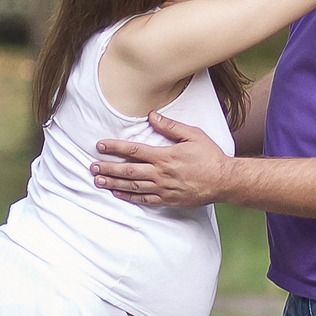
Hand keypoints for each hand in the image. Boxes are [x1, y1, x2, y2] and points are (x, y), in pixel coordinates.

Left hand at [90, 112, 232, 208]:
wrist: (224, 181)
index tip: (100, 146)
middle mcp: (161, 174)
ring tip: (98, 180)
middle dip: (108, 168)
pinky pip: (144, 199)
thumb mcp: (193, 135)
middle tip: (92, 167)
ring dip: (113, 183)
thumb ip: (171, 126)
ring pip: (132, 186)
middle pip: (128, 171)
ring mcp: (163, 189)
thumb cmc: (209, 156)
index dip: (115, 148)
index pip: (134, 151)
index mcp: (165, 156)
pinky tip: (117, 193)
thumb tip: (152, 116)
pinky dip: (128, 197)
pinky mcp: (167, 199)